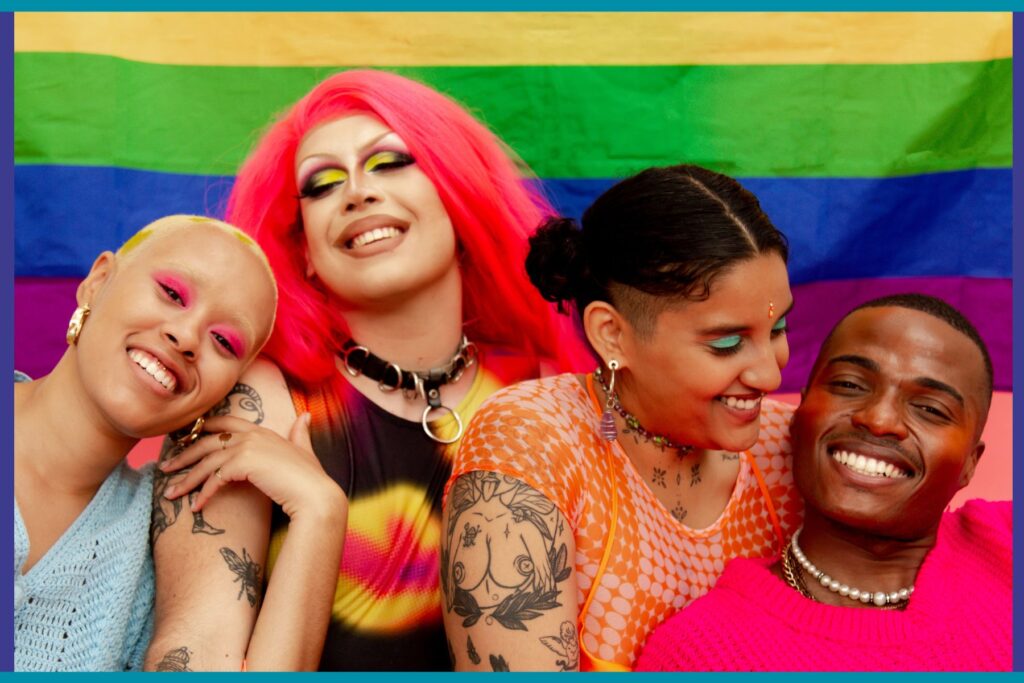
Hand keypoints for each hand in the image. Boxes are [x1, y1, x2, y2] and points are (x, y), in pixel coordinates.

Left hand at [160, 414, 345, 521]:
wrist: (315, 494)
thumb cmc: (311, 477)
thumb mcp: (304, 451)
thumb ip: (300, 433)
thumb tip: (305, 416)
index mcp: (262, 430)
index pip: (224, 423)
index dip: (202, 430)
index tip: (184, 441)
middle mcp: (252, 434)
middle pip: (207, 441)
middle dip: (183, 455)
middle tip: (165, 468)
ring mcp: (247, 447)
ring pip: (206, 461)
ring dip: (186, 479)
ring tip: (171, 494)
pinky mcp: (244, 464)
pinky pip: (215, 478)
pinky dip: (203, 493)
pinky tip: (196, 507)